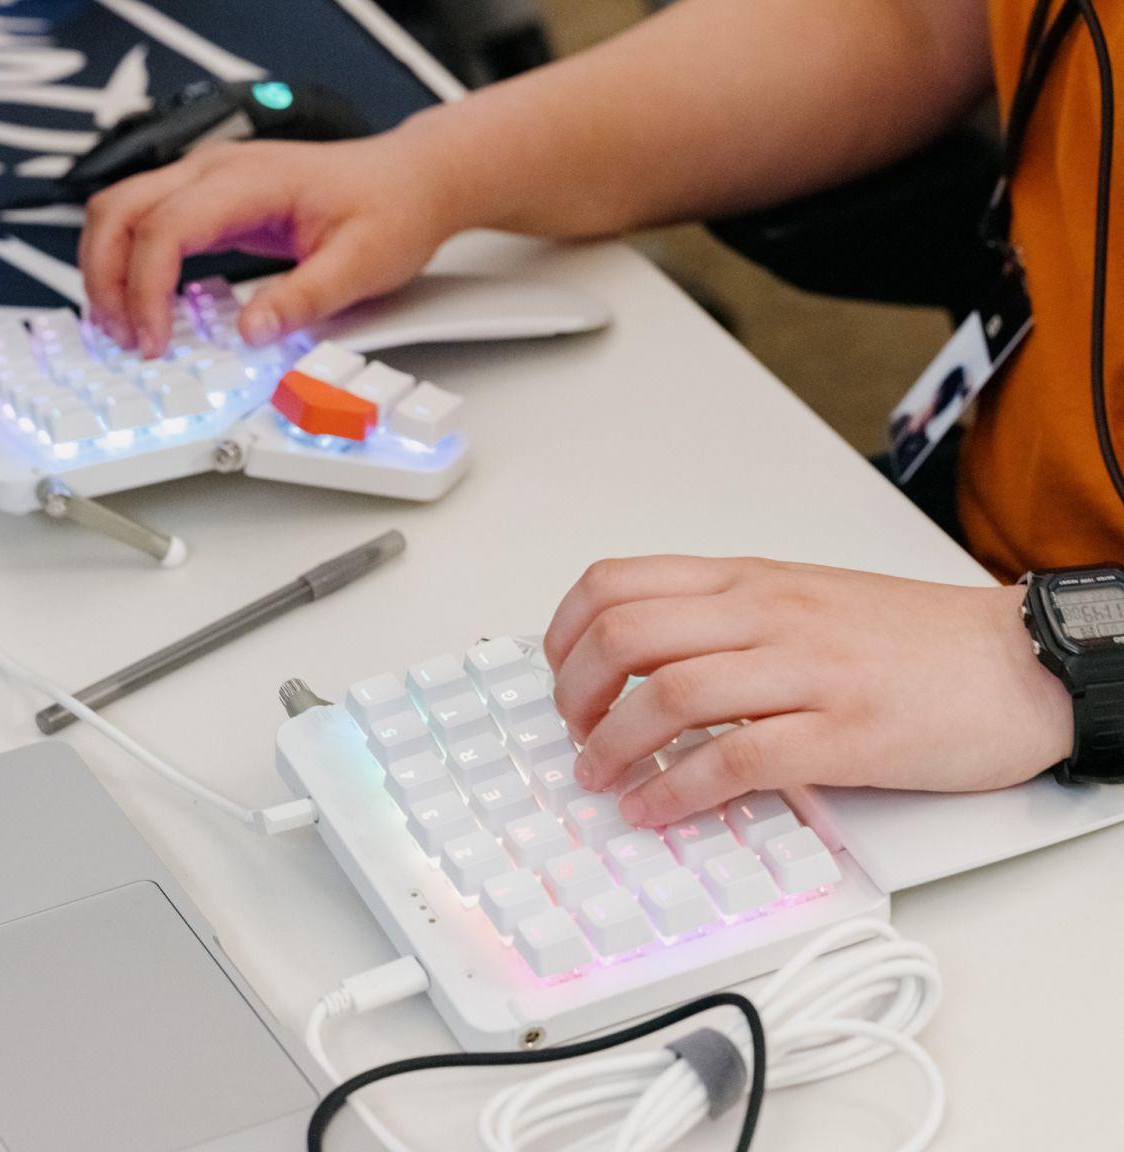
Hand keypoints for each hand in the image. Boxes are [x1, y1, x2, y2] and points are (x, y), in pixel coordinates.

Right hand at [79, 126, 461, 357]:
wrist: (412, 181)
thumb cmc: (392, 211)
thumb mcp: (361, 266)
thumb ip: (304, 300)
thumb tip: (250, 333)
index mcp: (249, 181)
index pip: (166, 227)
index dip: (147, 289)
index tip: (154, 341)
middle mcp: (217, 169)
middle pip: (120, 209)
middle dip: (106, 277)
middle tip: (123, 339)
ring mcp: (212, 181)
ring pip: (124, 211)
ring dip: (111, 268)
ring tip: (127, 328)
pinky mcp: (217, 201)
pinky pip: (152, 223)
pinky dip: (135, 262)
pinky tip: (148, 305)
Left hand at [544, 556, 1073, 826]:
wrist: (1013, 660)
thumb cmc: (908, 636)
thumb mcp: (801, 599)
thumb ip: (726, 620)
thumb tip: (644, 659)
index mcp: (749, 582)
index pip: (619, 582)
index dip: (566, 630)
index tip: (560, 673)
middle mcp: (766, 614)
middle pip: (627, 634)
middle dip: (575, 691)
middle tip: (574, 730)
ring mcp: (804, 670)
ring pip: (669, 693)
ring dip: (613, 744)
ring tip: (599, 776)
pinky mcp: (842, 734)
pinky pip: (736, 759)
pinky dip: (678, 791)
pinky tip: (655, 809)